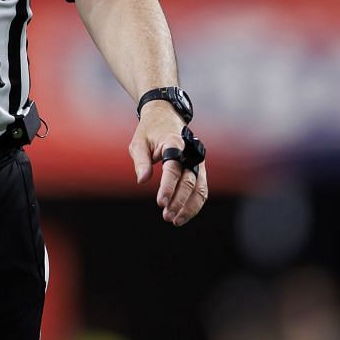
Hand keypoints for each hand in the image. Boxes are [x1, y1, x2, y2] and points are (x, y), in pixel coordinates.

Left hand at [129, 105, 208, 225]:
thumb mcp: (139, 142)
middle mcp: (190, 153)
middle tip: (167, 216)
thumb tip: (142, 180)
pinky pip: (201, 189)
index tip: (160, 202)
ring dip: (190, 207)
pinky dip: (195, 204)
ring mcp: (198, 162)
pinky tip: (184, 215)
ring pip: (200, 188)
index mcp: (174, 143)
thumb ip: (141, 161)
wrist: (166, 118)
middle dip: (179, 201)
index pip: (173, 168)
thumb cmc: (150, 132)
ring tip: (176, 221)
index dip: (168, 187)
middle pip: (189, 181)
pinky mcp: (199, 169)